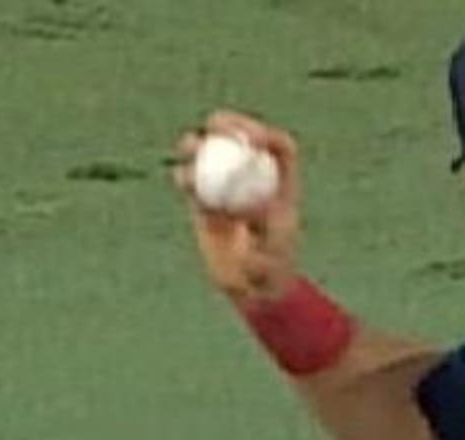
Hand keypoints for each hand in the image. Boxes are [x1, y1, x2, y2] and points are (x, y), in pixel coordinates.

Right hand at [172, 111, 306, 303]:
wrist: (249, 288)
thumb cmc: (270, 271)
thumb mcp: (272, 250)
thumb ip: (264, 228)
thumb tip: (253, 205)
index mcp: (282, 183)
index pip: (279, 147)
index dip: (266, 134)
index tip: (249, 137)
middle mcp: (256, 179)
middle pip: (242, 141)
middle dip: (228, 125)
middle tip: (214, 125)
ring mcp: (229, 188)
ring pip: (213, 157)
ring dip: (198, 146)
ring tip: (188, 147)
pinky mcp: (206, 203)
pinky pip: (194, 182)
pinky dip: (186, 177)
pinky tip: (182, 179)